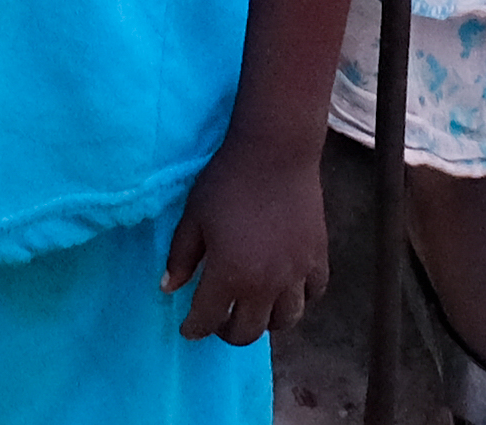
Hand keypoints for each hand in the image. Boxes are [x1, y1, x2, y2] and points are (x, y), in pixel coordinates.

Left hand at [161, 122, 328, 343]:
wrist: (275, 152)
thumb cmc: (227, 181)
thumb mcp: (193, 217)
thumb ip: (180, 256)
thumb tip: (168, 288)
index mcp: (229, 274)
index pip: (207, 320)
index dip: (193, 328)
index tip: (188, 328)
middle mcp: (265, 284)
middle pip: (248, 332)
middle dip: (228, 332)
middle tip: (219, 320)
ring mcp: (296, 273)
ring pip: (286, 321)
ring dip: (266, 321)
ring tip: (254, 307)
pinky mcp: (317, 257)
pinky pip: (314, 294)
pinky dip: (299, 298)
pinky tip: (287, 288)